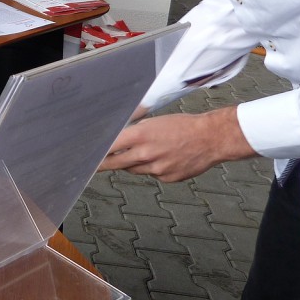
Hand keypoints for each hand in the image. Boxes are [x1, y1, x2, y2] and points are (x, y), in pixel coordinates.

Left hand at [99, 106, 255, 181]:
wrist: (211, 139)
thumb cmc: (183, 125)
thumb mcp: (154, 122)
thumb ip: (135, 132)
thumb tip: (118, 138)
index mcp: (141, 135)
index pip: (110, 147)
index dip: (98, 152)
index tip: (88, 156)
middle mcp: (146, 154)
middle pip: (116, 163)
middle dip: (104, 164)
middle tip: (94, 166)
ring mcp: (157, 169)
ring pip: (134, 169)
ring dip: (133, 163)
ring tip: (146, 152)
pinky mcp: (167, 178)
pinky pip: (152, 174)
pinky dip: (153, 168)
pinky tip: (165, 158)